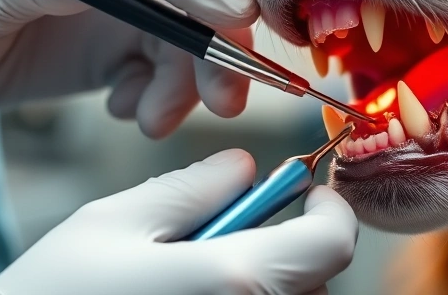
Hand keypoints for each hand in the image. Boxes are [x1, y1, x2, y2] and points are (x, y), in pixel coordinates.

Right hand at [0, 149, 357, 294]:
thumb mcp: (114, 223)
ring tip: (190, 275)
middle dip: (286, 244)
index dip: (330, 210)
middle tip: (226, 230)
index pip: (333, 243)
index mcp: (233, 280)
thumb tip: (242, 166)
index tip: (308, 192)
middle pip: (314, 279)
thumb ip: (191, 188)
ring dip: (261, 280)